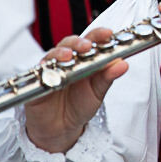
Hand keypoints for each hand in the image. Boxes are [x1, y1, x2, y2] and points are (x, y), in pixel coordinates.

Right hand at [24, 29, 128, 154]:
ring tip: (69, 56)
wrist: (62, 128)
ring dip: (60, 53)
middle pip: (70, 44)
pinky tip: (52, 75)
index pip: (91, 40)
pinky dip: (45, 73)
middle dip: (78, 42)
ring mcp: (50, 70)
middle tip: (87, 45)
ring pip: (52, 55)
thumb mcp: (98, 91)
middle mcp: (66, 61)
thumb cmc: (80, 104)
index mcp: (84, 58)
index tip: (108, 33)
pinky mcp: (36, 83)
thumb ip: (108, 77)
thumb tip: (123, 63)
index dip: (98, 34)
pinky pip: (38, 76)